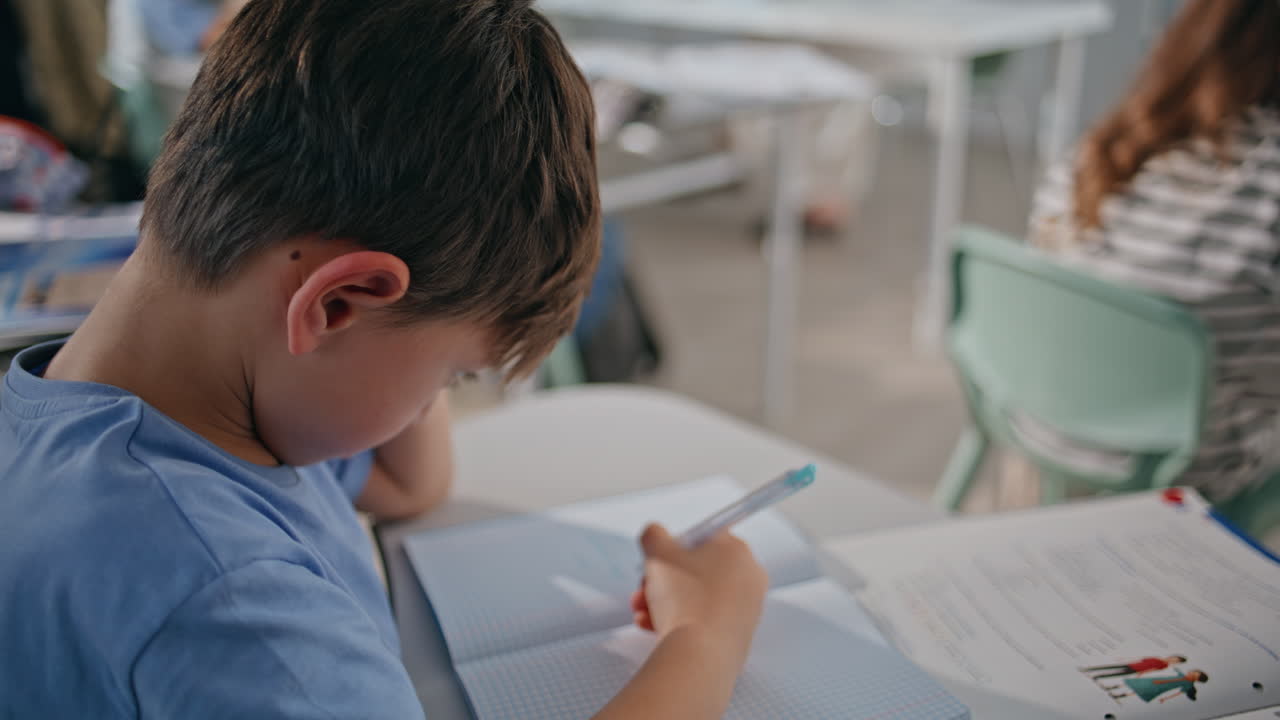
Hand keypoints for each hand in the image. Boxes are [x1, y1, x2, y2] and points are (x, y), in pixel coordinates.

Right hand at [629, 524, 767, 660]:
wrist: (700, 655)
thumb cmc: (686, 600)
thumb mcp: (658, 553)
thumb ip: (654, 535)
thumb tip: (655, 535)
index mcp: (737, 549)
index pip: (703, 537)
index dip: (674, 547)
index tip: (658, 560)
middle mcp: (749, 576)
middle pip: (697, 569)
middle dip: (663, 579)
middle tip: (644, 588)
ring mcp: (746, 608)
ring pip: (697, 596)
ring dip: (665, 601)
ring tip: (643, 611)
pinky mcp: (738, 634)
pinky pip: (704, 619)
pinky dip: (680, 620)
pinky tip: (654, 626)